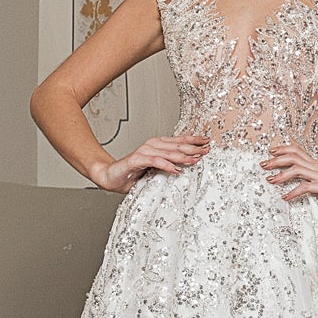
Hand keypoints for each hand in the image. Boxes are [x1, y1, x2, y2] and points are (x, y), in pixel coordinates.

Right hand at [90, 135, 209, 193]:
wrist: (111, 178)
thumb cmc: (132, 174)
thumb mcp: (155, 170)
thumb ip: (168, 167)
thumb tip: (188, 167)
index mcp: (158, 146)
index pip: (179, 140)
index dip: (193, 140)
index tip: (207, 142)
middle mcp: (152, 145)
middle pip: (177, 144)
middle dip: (193, 147)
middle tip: (206, 150)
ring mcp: (144, 152)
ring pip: (168, 152)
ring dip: (183, 156)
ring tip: (195, 159)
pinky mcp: (136, 160)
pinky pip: (154, 161)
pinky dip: (166, 165)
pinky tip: (176, 169)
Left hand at [260, 143, 317, 222]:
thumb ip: (311, 183)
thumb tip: (296, 185)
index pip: (298, 151)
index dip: (283, 148)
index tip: (271, 151)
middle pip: (294, 156)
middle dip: (276, 159)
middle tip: (264, 164)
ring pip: (297, 168)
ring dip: (281, 173)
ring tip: (271, 180)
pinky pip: (306, 186)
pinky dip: (293, 191)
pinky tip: (286, 197)